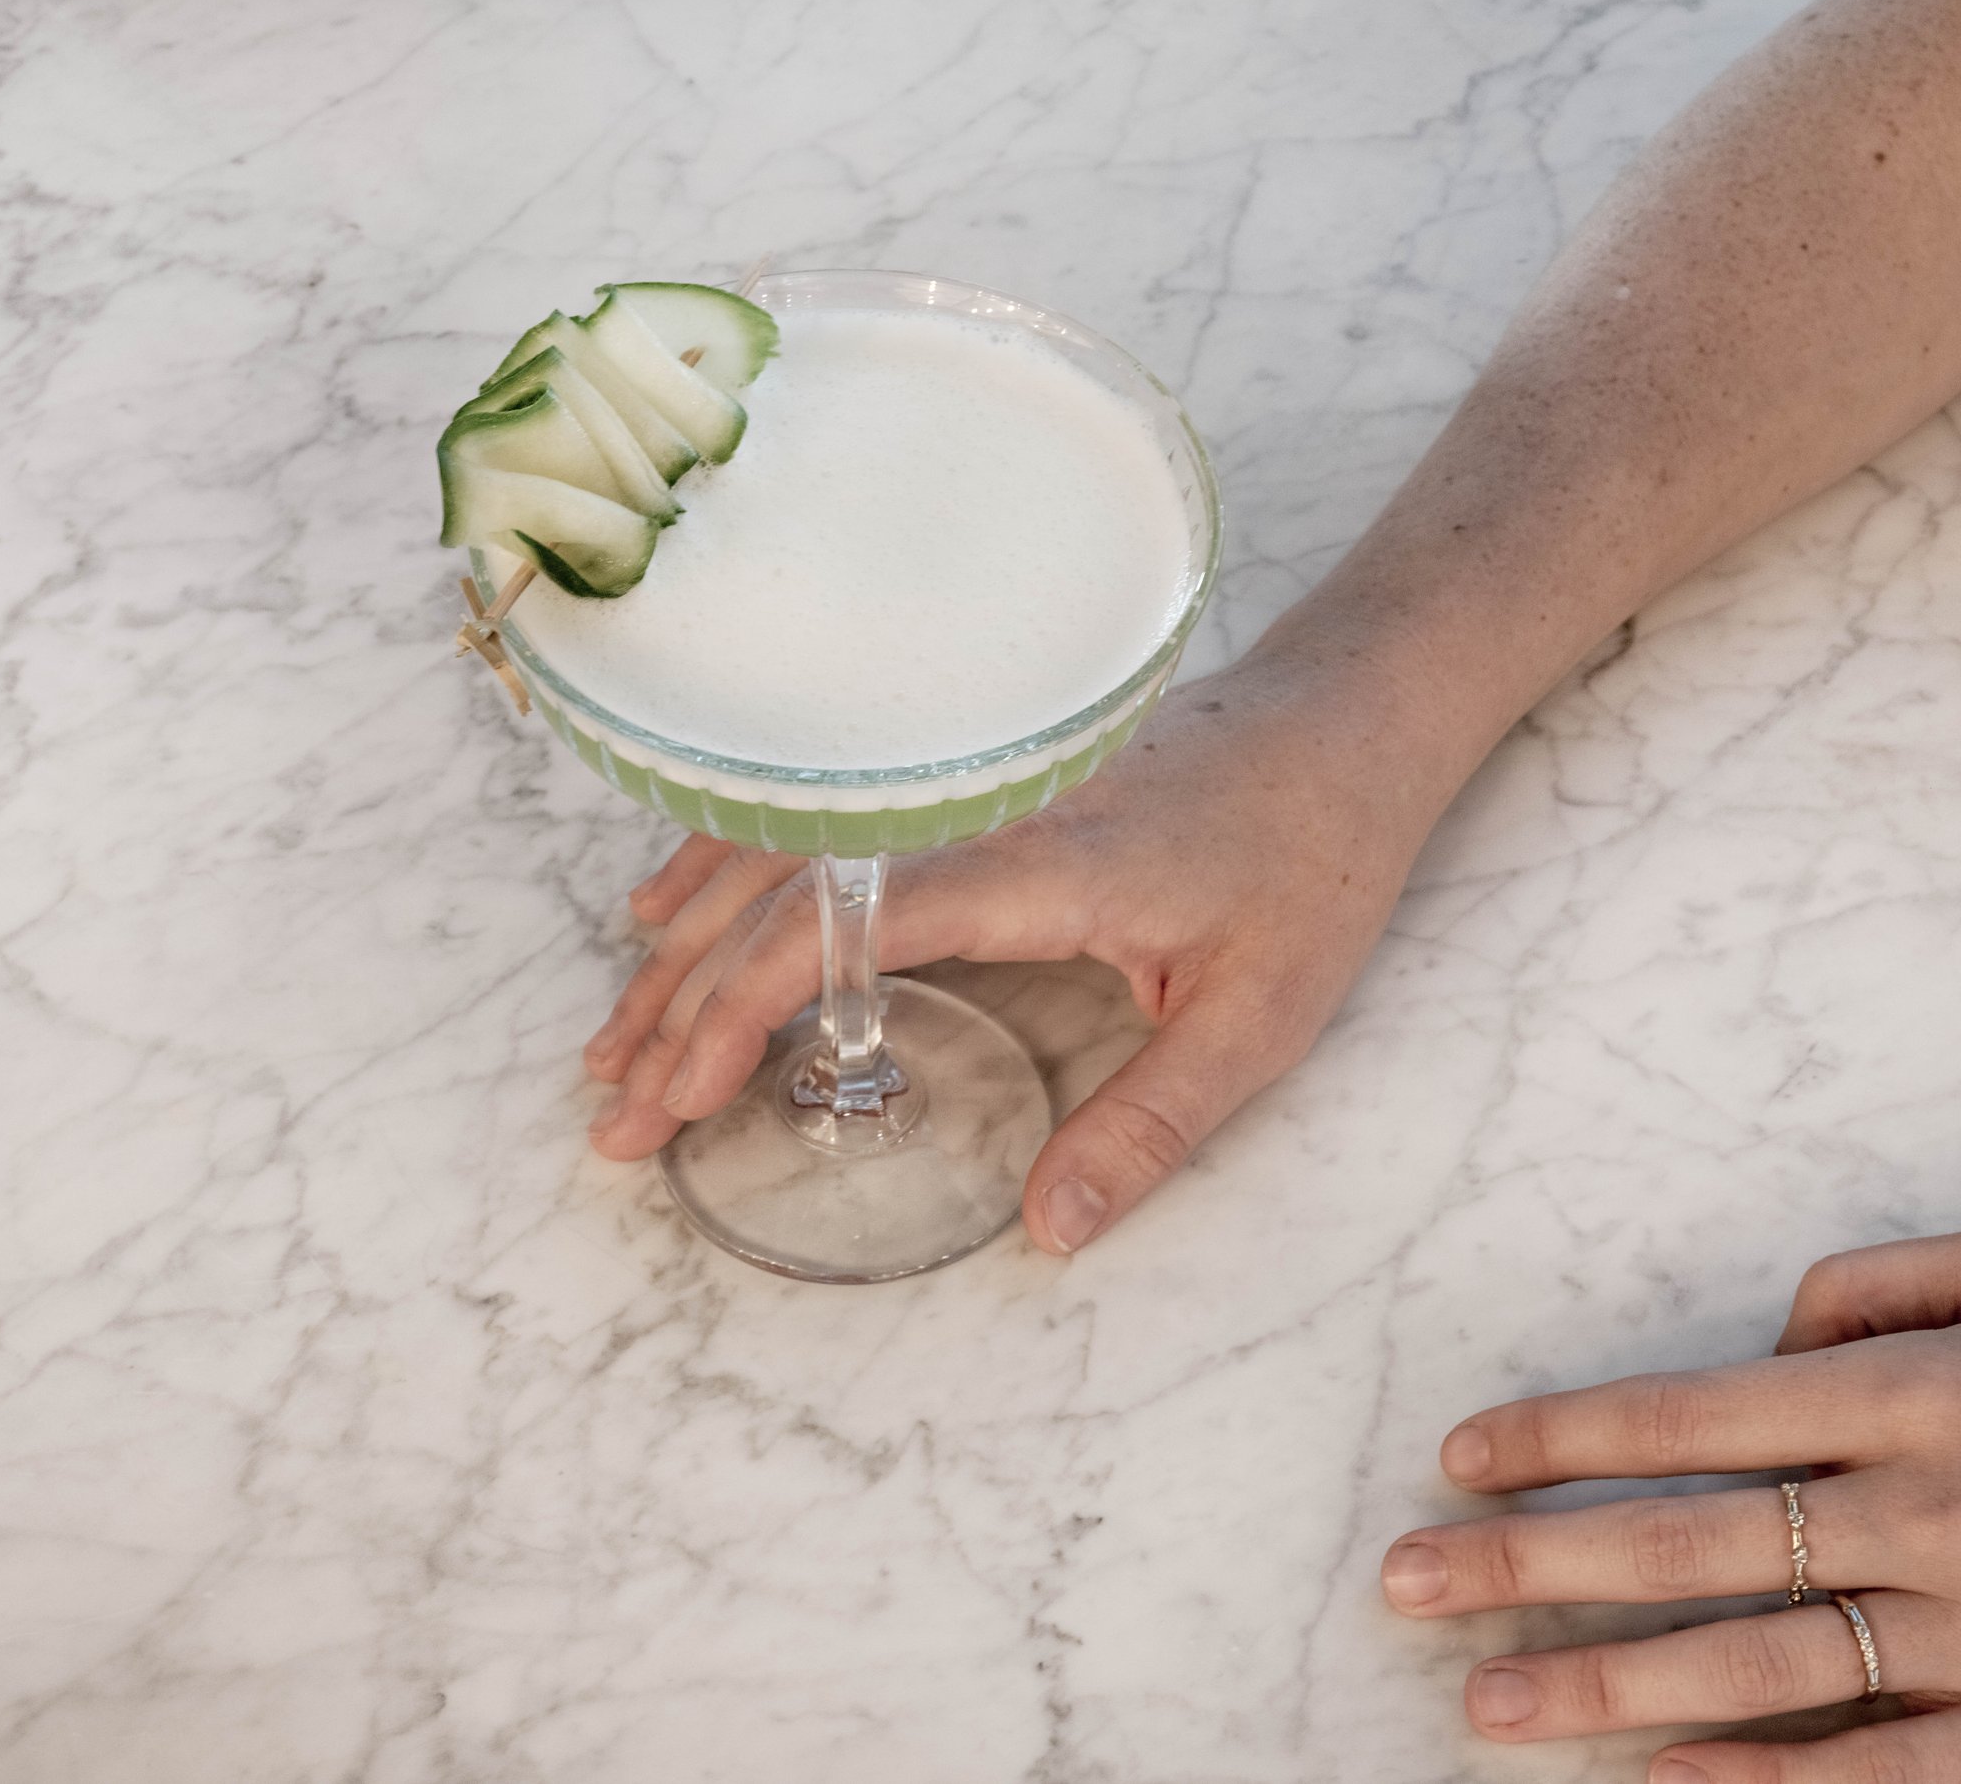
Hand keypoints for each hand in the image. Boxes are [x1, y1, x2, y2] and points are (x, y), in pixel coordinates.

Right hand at [579, 652, 1449, 1251]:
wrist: (1345, 724)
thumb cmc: (1311, 861)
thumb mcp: (1257, 1020)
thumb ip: (1149, 1128)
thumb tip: (1046, 1236)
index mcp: (1028, 865)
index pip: (834, 928)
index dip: (737, 1009)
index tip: (680, 1099)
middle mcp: (967, 809)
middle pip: (773, 896)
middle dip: (679, 1010)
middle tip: (615, 1119)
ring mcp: (954, 784)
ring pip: (775, 852)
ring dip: (681, 947)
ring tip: (617, 1042)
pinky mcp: (961, 779)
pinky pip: (812, 817)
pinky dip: (724, 869)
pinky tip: (672, 912)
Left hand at [1380, 1226, 1960, 1781]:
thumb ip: (1883, 1286)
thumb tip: (1764, 1344)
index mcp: (1922, 1395)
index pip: (1692, 1415)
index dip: (1563, 1438)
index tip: (1461, 1459)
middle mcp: (1942, 1512)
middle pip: (1692, 1545)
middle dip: (1532, 1567)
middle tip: (1409, 1586)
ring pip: (1762, 1668)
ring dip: (1610, 1692)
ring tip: (1488, 1706)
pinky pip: (1889, 1775)